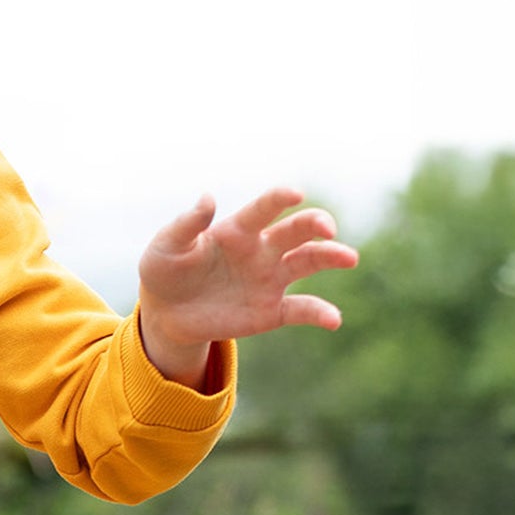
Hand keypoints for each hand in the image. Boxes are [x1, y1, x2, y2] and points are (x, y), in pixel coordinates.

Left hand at [136, 188, 359, 387]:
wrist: (166, 313)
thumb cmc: (165, 271)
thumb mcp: (165, 248)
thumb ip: (185, 225)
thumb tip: (208, 198)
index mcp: (238, 230)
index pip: (264, 208)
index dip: (279, 198)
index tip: (294, 194)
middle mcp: (262, 250)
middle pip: (296, 230)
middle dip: (315, 224)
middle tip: (328, 228)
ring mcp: (270, 279)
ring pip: (308, 261)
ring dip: (331, 256)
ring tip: (349, 257)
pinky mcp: (271, 310)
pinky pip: (301, 309)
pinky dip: (320, 313)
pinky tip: (334, 320)